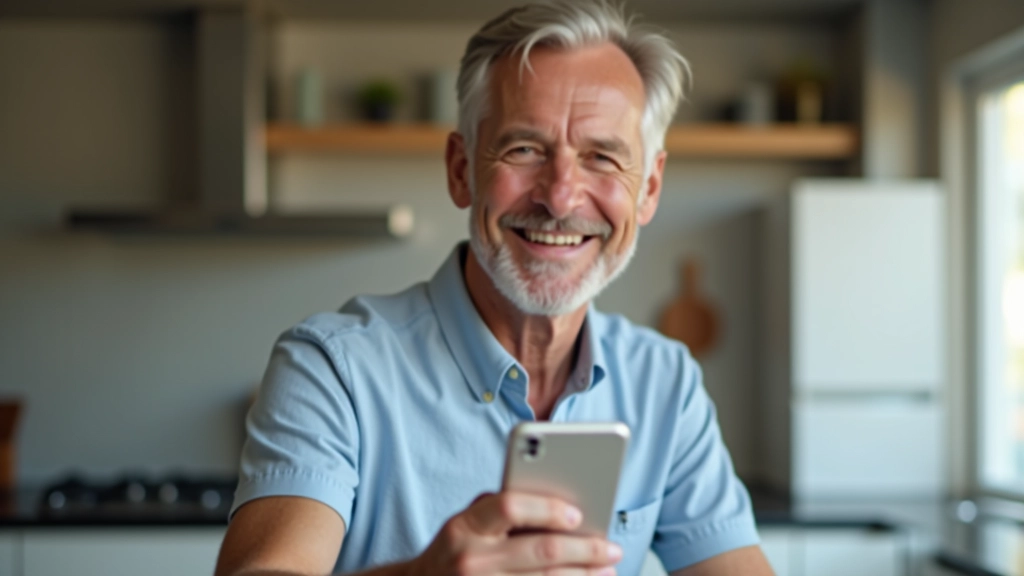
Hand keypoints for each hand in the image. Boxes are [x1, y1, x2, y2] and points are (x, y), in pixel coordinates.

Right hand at [406, 491, 622, 575]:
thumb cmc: (457, 547)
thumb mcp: (468, 521)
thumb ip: (504, 508)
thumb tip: (560, 502)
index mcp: (466, 525)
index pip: (510, 506)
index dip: (548, 508)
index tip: (578, 513)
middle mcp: (471, 559)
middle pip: (539, 552)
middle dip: (584, 550)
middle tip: (612, 548)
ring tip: (607, 570)